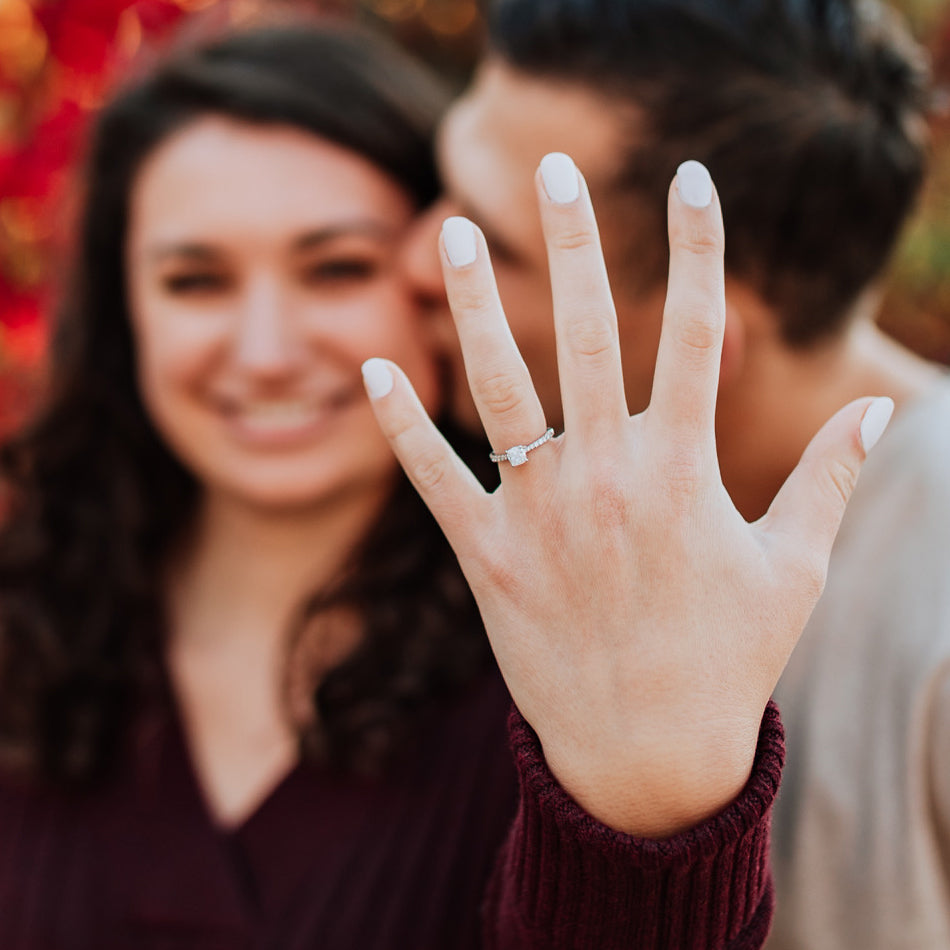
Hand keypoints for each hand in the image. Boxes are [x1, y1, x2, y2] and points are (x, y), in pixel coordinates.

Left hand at [362, 155, 890, 836]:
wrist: (645, 754)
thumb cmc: (725, 659)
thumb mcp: (791, 568)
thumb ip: (829, 482)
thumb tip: (881, 412)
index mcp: (684, 472)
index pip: (700, 332)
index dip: (699, 248)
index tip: (691, 180)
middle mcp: (606, 478)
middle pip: (590, 334)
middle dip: (578, 244)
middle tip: (555, 170)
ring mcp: (538, 516)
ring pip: (501, 387)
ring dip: (479, 305)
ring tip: (460, 232)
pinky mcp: (485, 558)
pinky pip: (433, 477)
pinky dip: (402, 423)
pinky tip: (378, 365)